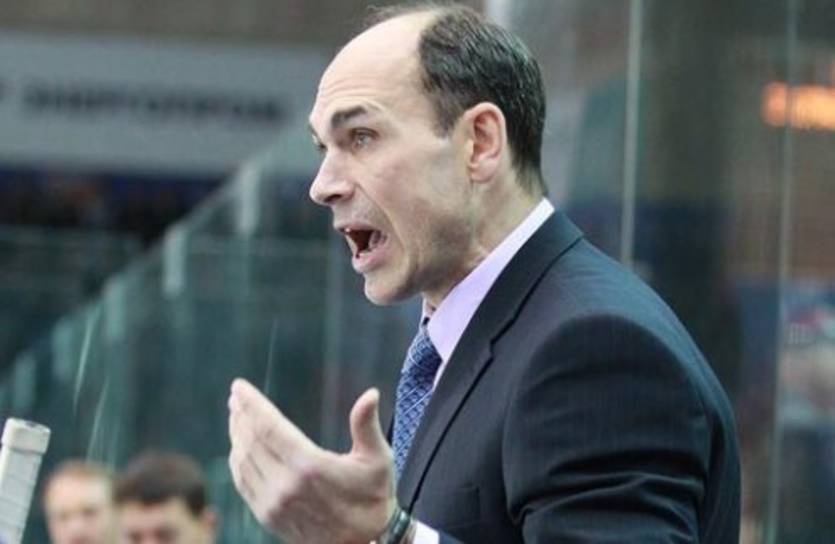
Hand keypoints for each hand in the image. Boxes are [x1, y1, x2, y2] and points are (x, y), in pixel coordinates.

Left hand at [228, 378, 396, 543]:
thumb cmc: (373, 499)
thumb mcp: (378, 460)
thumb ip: (367, 425)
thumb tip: (371, 393)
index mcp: (310, 466)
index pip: (269, 427)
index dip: (252, 404)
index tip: (239, 386)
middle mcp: (286, 484)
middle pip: (251, 440)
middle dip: (240, 414)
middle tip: (235, 396)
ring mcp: (273, 503)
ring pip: (242, 461)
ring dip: (236, 434)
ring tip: (236, 415)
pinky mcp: (268, 517)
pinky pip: (243, 482)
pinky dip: (236, 460)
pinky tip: (239, 447)